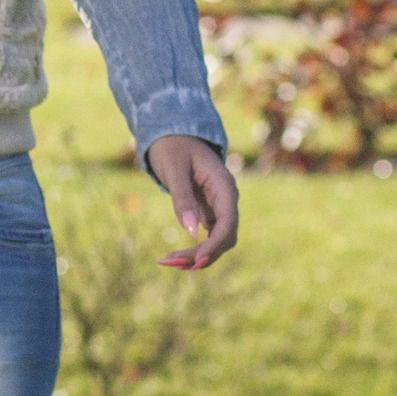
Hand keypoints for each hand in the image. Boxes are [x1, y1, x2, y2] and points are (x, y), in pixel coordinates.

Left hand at [146, 135, 238, 270]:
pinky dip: (194, 249)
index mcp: (224, 186)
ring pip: (216, 240)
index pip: (228, 223)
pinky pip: (207, 236)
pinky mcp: (209, 211)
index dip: (215, 245)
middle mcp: (226, 199)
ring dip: (197, 255)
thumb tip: (192, 232)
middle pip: (223, 237)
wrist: (173, 134)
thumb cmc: (173, 146)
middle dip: (202, 254)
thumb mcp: (174, 169)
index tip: (196, 261)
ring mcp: (219, 206)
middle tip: (170, 261)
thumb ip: (183, 198)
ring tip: (168, 261)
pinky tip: (175, 256)